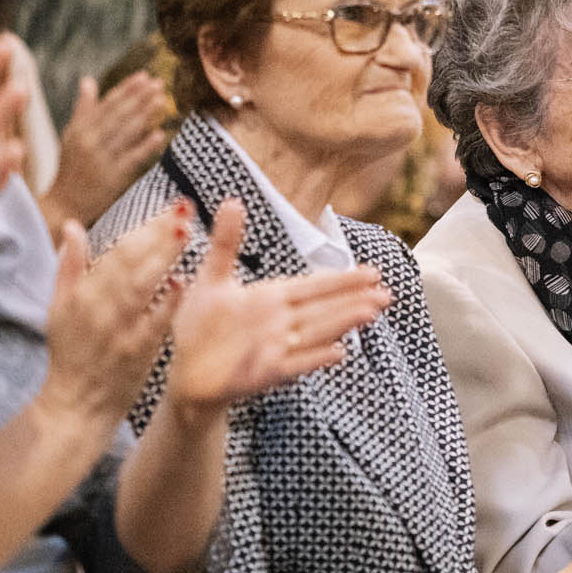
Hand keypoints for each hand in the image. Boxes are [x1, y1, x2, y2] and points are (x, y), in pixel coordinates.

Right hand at [38, 205, 193, 427]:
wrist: (77, 404)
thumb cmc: (70, 352)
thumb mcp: (58, 307)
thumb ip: (69, 265)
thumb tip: (72, 226)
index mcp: (80, 294)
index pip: (115, 252)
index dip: (143, 228)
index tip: (168, 208)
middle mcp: (98, 309)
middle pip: (130, 263)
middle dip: (158, 234)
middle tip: (184, 209)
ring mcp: (118, 331)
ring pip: (141, 288)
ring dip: (164, 259)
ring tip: (186, 234)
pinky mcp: (136, 354)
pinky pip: (154, 324)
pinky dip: (167, 303)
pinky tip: (183, 282)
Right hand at [43, 69, 169, 228]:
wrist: (64, 204)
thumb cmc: (70, 167)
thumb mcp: (71, 136)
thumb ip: (83, 109)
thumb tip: (88, 80)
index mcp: (80, 129)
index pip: (107, 104)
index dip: (126, 89)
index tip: (144, 76)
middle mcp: (89, 141)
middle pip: (119, 114)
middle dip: (140, 97)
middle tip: (159, 83)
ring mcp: (100, 159)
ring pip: (126, 132)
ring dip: (145, 114)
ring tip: (162, 99)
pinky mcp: (111, 178)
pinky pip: (131, 158)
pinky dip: (145, 145)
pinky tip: (160, 133)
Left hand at [161, 198, 391, 417]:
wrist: (185, 370)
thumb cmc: (200, 325)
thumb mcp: (211, 278)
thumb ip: (226, 242)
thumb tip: (232, 201)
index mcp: (272, 297)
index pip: (314, 286)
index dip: (343, 279)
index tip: (372, 272)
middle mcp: (279, 321)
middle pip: (323, 308)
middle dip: (354, 300)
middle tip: (386, 293)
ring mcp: (275, 347)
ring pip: (316, 332)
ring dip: (342, 323)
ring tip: (370, 312)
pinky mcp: (264, 372)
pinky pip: (294, 364)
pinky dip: (315, 358)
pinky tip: (339, 353)